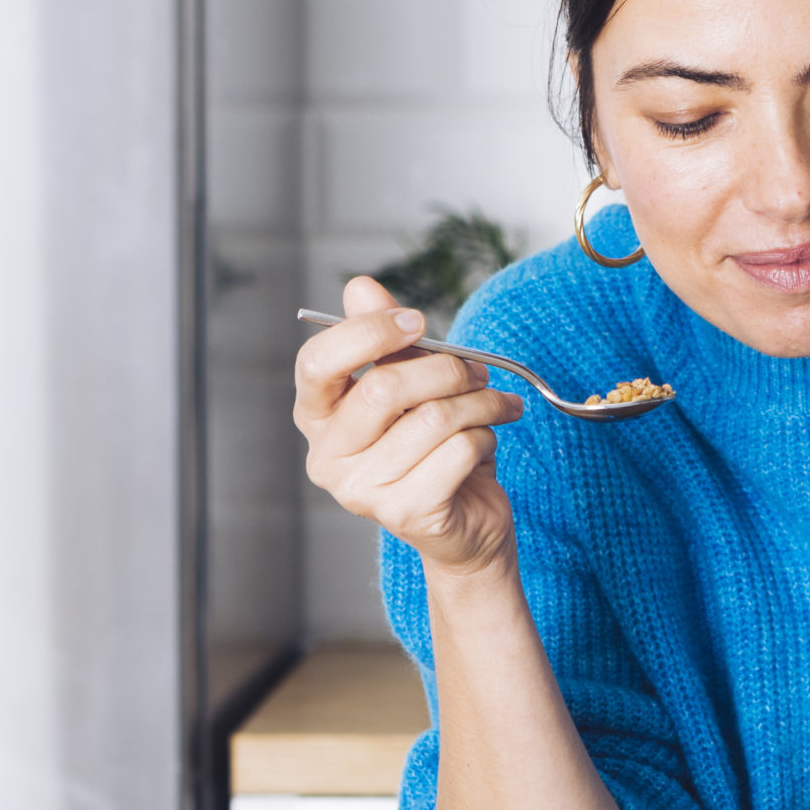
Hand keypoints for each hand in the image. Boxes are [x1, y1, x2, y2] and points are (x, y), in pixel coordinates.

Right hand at [293, 275, 523, 576]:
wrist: (466, 522)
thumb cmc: (433, 446)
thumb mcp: (411, 383)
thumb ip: (384, 337)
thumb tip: (359, 287)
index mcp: (318, 417)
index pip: (316, 363)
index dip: (368, 332)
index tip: (416, 321)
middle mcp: (327, 458)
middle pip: (384, 388)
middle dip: (446, 369)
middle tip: (478, 371)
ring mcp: (362, 491)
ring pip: (432, 419)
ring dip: (479, 403)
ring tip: (494, 406)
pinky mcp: (405, 513)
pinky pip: (457, 452)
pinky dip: (485, 439)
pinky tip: (485, 447)